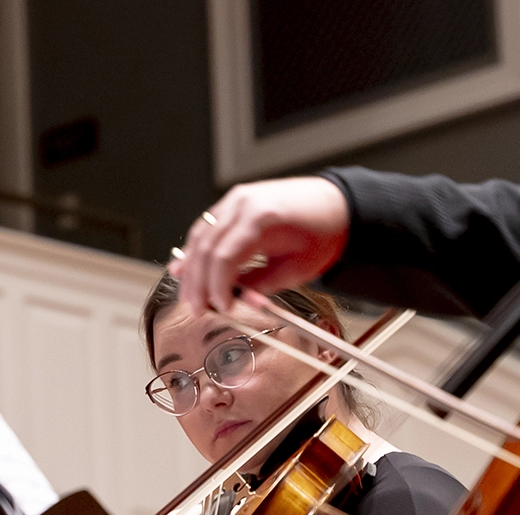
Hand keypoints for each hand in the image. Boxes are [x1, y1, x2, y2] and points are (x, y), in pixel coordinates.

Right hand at [169, 176, 349, 314]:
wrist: (334, 204)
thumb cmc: (322, 233)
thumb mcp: (297, 268)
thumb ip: (263, 285)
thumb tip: (237, 301)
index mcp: (261, 217)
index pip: (224, 257)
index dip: (217, 287)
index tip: (220, 308)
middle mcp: (242, 203)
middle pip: (206, 247)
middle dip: (198, 283)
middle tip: (197, 309)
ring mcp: (234, 200)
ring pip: (200, 237)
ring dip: (191, 269)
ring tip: (190, 296)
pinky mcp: (232, 204)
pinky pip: (206, 228)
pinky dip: (195, 251)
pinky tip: (185, 269)